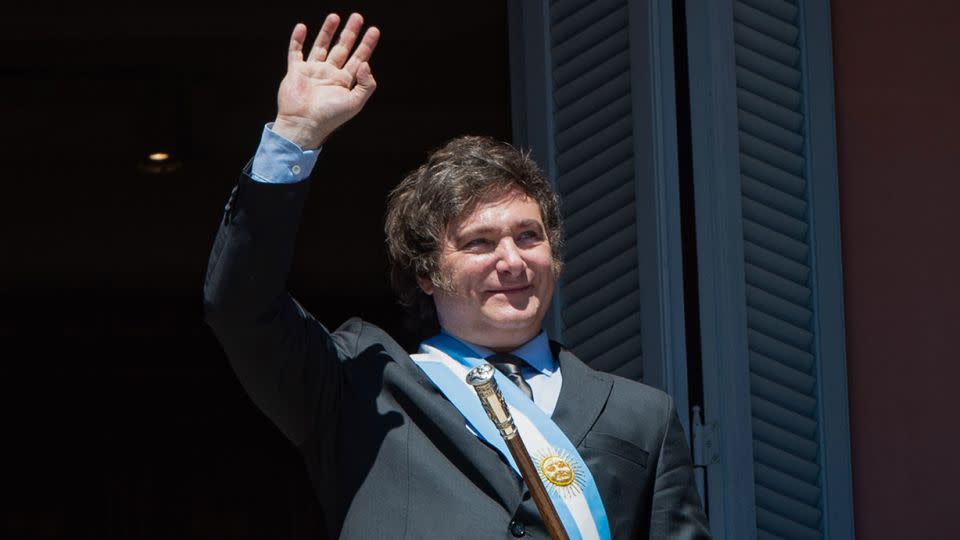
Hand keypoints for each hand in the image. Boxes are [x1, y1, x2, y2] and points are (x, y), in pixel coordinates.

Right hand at [272, 13, 379, 148]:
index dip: (367, 45)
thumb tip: (366, 63)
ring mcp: (312, 72)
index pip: (359, 58)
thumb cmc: (330, 117)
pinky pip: (296, 52)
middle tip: (358, 17)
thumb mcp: (354, 103)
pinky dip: (297, 40)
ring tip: (335, 16)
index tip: (374, 30)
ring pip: (321, 46)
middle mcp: (329, 74)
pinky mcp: (296, 72)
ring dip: (328, 31)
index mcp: (344, 82)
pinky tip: (302, 27)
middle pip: (342, 48)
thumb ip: (365, 84)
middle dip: (350, 33)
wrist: (303, 124)